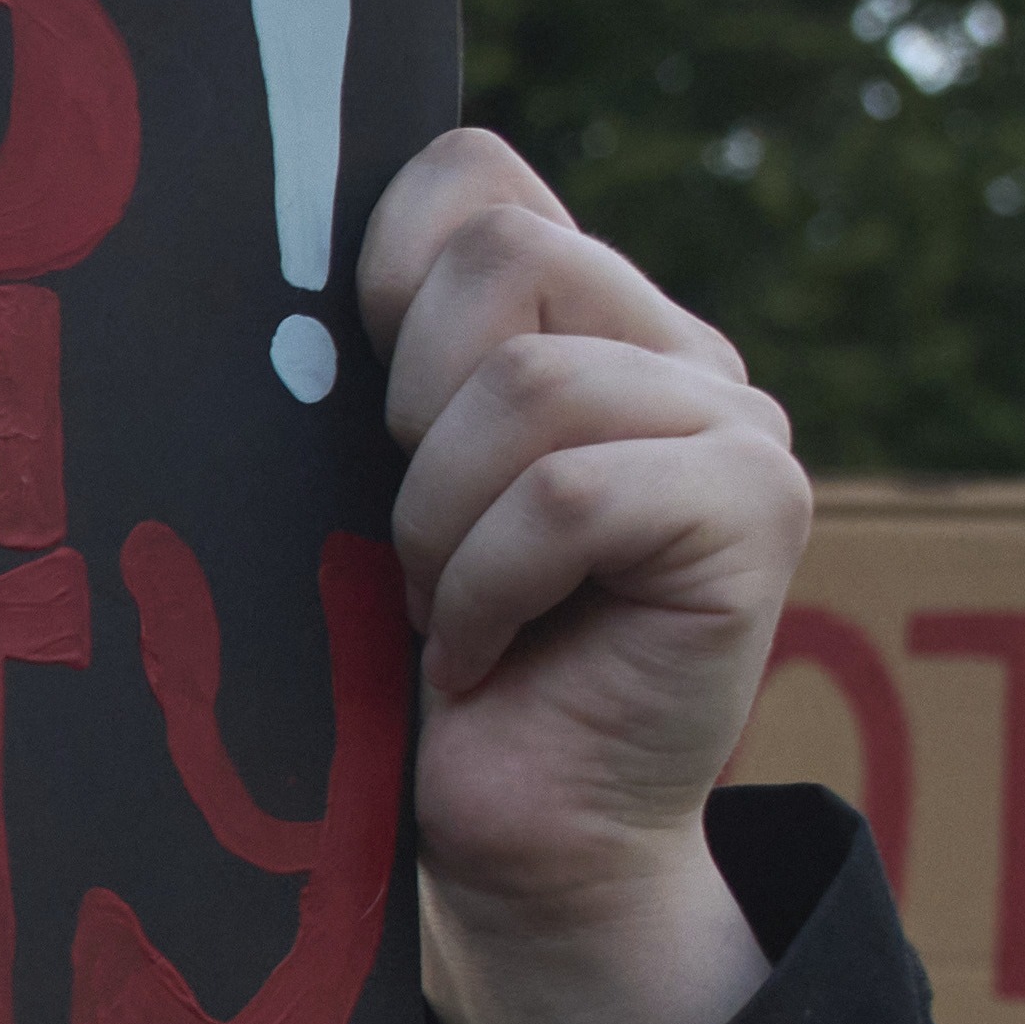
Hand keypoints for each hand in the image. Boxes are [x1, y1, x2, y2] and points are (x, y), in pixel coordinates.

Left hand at [359, 128, 798, 1023]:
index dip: (381, 275)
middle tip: (408, 549)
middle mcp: (673, 348)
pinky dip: (487, 586)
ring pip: (528, 386)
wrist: (510, 845)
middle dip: (406, 419)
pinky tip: (479, 658)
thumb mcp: (363, 503)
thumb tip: (268, 273)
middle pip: (500, 257)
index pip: (472, 178)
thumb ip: (369, 376)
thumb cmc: (409, 677)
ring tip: (441, 613)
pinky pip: (570, 494)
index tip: (356, 417)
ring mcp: (733, 420)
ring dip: (440, 522)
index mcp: (578, 318)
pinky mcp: (756, 507)